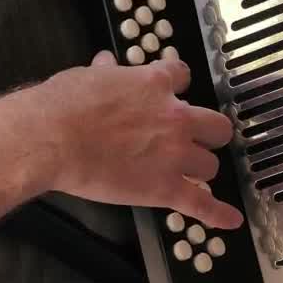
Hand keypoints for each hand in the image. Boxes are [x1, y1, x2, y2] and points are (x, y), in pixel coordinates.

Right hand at [0, 51, 243, 229]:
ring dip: (200, 169)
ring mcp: (174, 153)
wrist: (52, 137)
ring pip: (210, 165)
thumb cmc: (63, 105)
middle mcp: (174, 117)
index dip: (178, 87)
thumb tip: (105, 63)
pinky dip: (217, 214)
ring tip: (187, 175)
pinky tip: (230, 220)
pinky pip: (200, 203)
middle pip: (216, 125)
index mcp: (154, 84)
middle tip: (194, 140)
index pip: (182, 76)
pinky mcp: (164, 187)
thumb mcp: (88, 77)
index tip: (173, 94)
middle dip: (208, 133)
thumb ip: (106, 73)